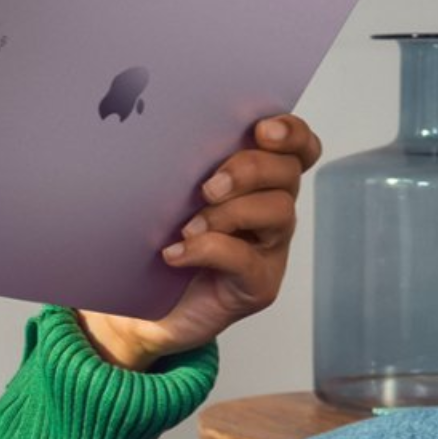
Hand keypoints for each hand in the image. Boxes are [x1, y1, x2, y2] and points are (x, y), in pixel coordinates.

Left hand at [79, 114, 321, 370]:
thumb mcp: (166, 193)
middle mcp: (271, 209)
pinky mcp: (258, 284)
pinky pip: (246, 259)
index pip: (296, 146)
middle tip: (208, 186)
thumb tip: (157, 131)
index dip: (290, 133)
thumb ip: (179, 164)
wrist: (141, 308)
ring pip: (277, 212)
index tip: (262, 130)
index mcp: (257, 180)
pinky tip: (175, 253)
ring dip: (230, 212)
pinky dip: (208, 250)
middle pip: (287, 173)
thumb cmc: (155, 242)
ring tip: (188, 226)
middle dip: (250, 170)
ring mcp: (268, 248)